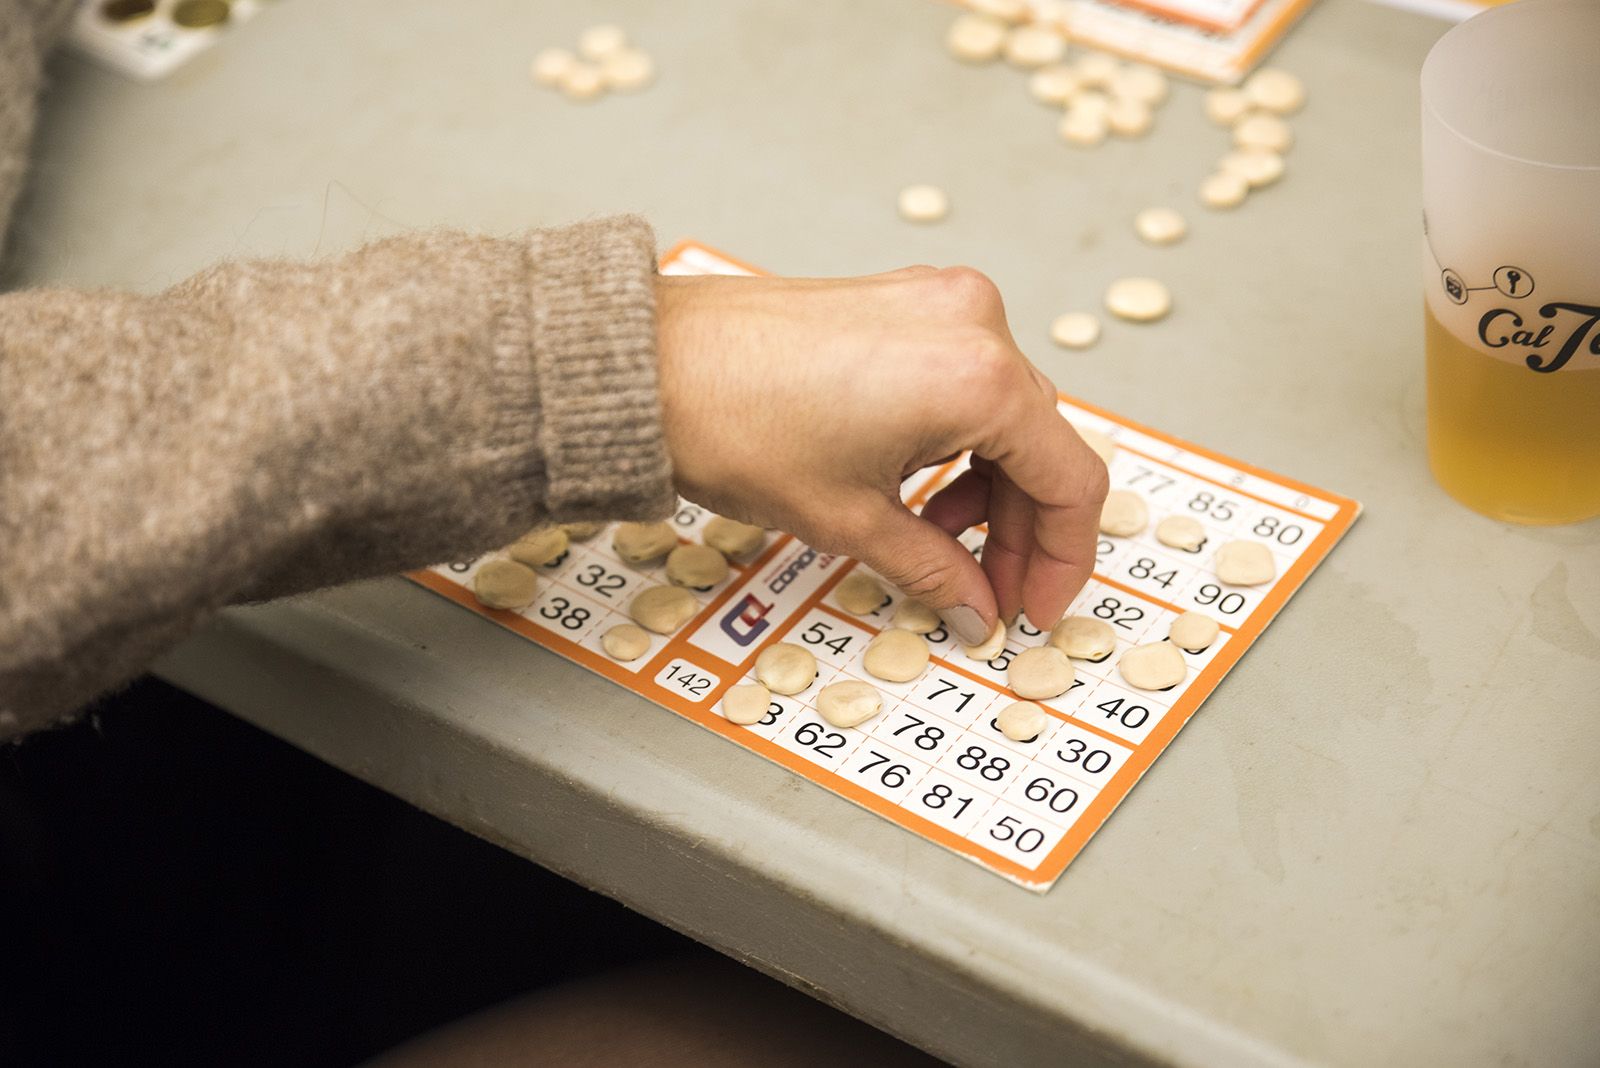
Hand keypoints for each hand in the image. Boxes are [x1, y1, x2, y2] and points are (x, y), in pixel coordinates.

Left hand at [654, 266, 1108, 645]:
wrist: (648, 366)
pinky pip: (964, 380)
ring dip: (987, 488)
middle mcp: (973, 324)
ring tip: (936, 542)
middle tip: (990, 592)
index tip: (1035, 605)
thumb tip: (976, 605)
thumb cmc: (732, 421)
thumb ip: (936, 571)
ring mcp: (938, 303)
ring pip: (1005, 415)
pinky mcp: (903, 301)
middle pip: (1041, 445)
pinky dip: (955, 441)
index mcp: (978, 377)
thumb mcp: (850, 521)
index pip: (1072, 480)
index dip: (1064, 559)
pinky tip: (916, 488)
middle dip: (1021, 530)